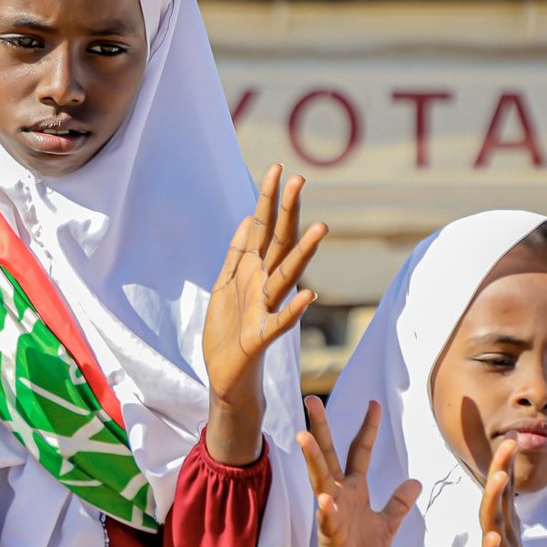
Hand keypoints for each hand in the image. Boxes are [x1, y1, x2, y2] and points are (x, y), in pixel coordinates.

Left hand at [201, 164, 326, 464]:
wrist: (226, 378)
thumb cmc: (227, 333)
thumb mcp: (226, 286)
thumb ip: (238, 254)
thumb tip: (249, 218)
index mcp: (254, 272)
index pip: (264, 229)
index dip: (269, 200)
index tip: (278, 167)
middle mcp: (265, 287)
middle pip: (280, 244)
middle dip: (288, 213)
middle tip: (300, 180)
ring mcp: (265, 310)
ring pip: (287, 277)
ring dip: (304, 253)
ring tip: (321, 227)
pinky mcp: (260, 337)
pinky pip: (280, 322)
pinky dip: (294, 309)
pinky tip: (309, 294)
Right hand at [297, 397, 420, 546]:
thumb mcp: (388, 525)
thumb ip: (398, 503)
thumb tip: (416, 482)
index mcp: (354, 490)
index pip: (360, 451)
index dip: (367, 428)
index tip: (374, 403)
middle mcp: (340, 495)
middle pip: (330, 455)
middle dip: (321, 427)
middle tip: (311, 399)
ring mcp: (332, 514)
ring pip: (320, 480)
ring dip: (313, 459)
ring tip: (305, 437)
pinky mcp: (331, 536)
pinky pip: (327, 519)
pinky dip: (327, 508)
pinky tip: (324, 497)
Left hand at [478, 438, 546, 546]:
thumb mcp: (502, 542)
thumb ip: (501, 516)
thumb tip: (502, 489)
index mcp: (504, 529)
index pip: (504, 492)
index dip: (505, 465)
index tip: (509, 437)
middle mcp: (505, 538)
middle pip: (501, 499)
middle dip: (503, 470)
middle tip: (509, 442)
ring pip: (498, 525)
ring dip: (498, 500)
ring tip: (500, 477)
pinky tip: (493, 538)